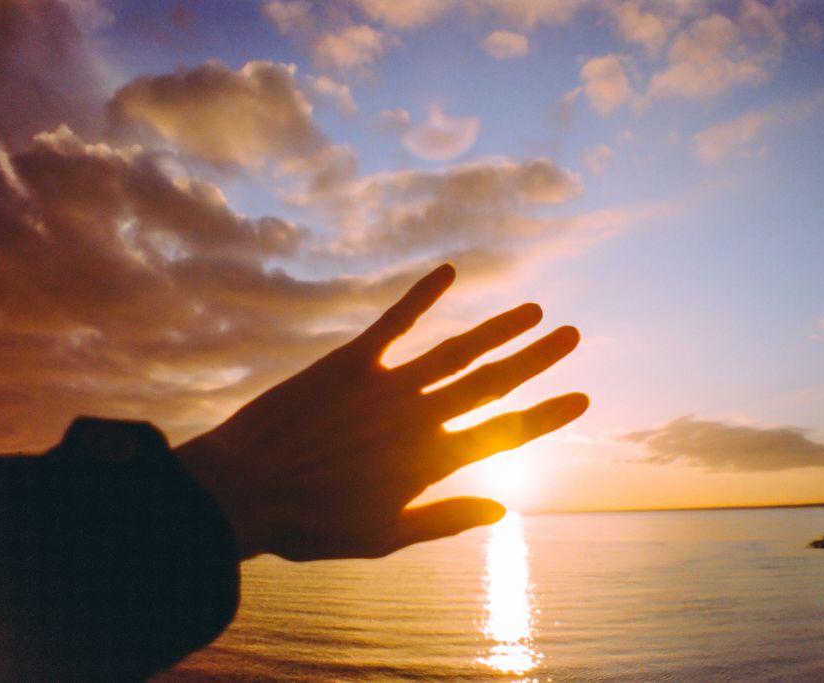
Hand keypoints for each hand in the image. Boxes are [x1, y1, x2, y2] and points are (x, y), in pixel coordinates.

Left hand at [176, 264, 587, 560]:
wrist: (240, 492)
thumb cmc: (309, 523)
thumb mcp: (383, 537)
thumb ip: (446, 521)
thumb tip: (507, 510)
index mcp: (430, 462)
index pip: (505, 433)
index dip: (548, 415)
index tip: (582, 396)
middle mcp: (419, 417)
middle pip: (492, 383)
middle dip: (537, 359)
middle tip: (574, 334)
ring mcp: (387, 385)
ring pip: (456, 350)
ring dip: (498, 329)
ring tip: (534, 310)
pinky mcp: (350, 362)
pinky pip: (394, 322)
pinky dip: (421, 296)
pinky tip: (447, 271)